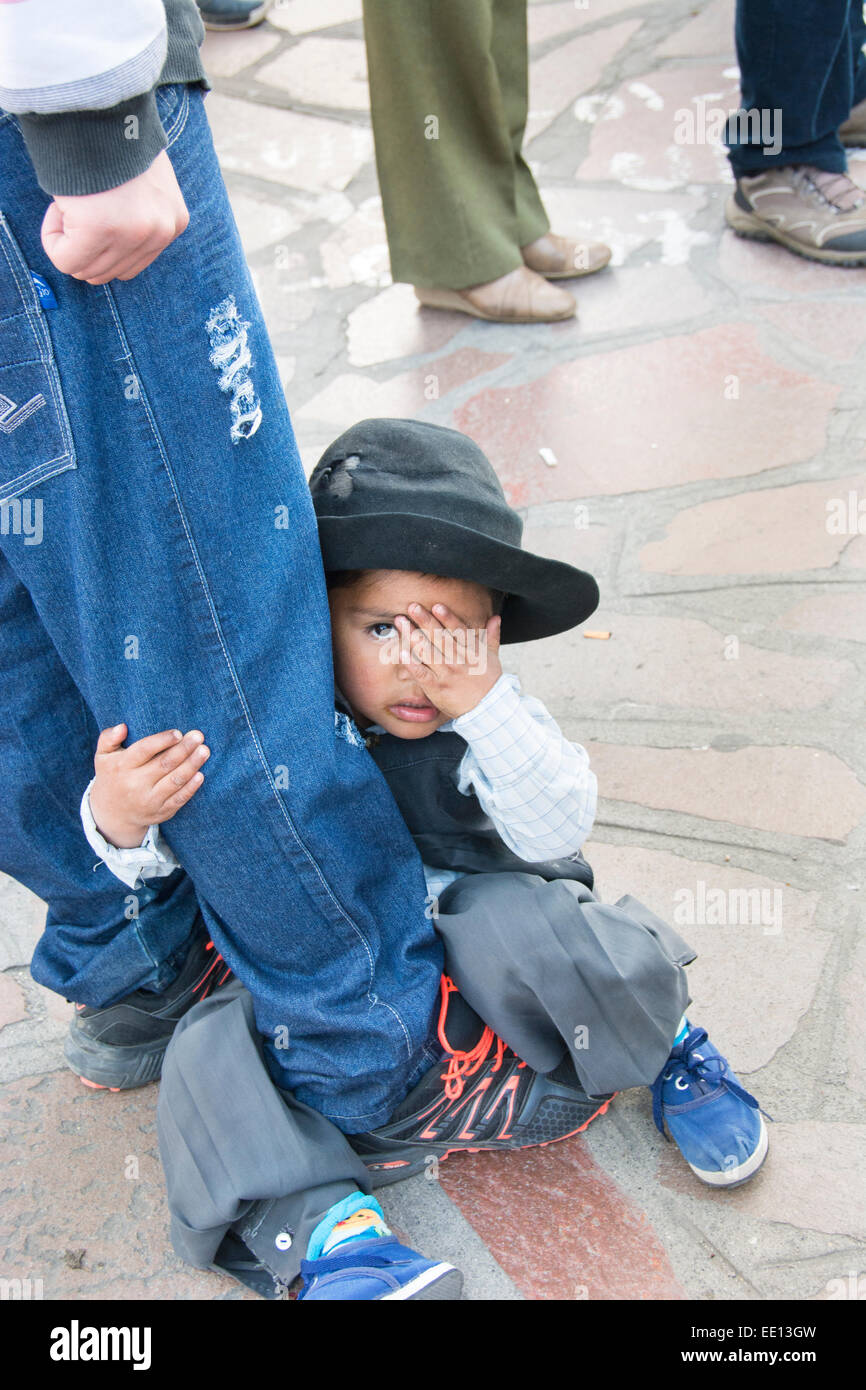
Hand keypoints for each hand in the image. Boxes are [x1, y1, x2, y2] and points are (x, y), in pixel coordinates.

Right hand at [41, 151, 188, 284]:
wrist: (102, 107)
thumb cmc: (117, 141)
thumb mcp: (148, 182)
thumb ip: (138, 216)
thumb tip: (112, 246)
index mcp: (174, 222)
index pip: (131, 264)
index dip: (103, 243)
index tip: (94, 209)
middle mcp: (159, 232)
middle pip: (109, 272)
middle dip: (84, 246)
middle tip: (78, 207)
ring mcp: (131, 233)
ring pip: (86, 269)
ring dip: (68, 240)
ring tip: (71, 204)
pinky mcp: (99, 229)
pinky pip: (65, 259)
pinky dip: (53, 238)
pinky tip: (60, 208)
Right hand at [89, 724, 208, 848]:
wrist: (113, 813)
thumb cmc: (112, 775)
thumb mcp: (103, 756)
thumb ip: (108, 738)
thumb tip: (122, 726)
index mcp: (122, 766)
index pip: (143, 751)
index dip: (162, 741)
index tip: (178, 733)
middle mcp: (135, 784)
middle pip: (164, 764)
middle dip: (184, 749)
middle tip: (199, 736)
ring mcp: (149, 800)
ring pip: (175, 781)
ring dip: (192, 765)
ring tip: (204, 751)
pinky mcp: (161, 812)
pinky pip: (178, 799)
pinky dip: (191, 788)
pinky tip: (200, 774)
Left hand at [393, 602, 502, 720]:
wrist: (488, 710)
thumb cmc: (489, 683)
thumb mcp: (493, 658)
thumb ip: (491, 636)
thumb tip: (496, 618)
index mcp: (471, 651)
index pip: (458, 631)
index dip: (447, 618)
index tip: (436, 606)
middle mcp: (458, 660)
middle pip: (439, 638)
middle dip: (425, 621)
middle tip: (412, 606)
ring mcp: (446, 674)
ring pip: (428, 652)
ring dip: (413, 636)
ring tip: (401, 622)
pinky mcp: (436, 687)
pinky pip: (421, 673)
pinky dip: (411, 662)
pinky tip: (401, 651)